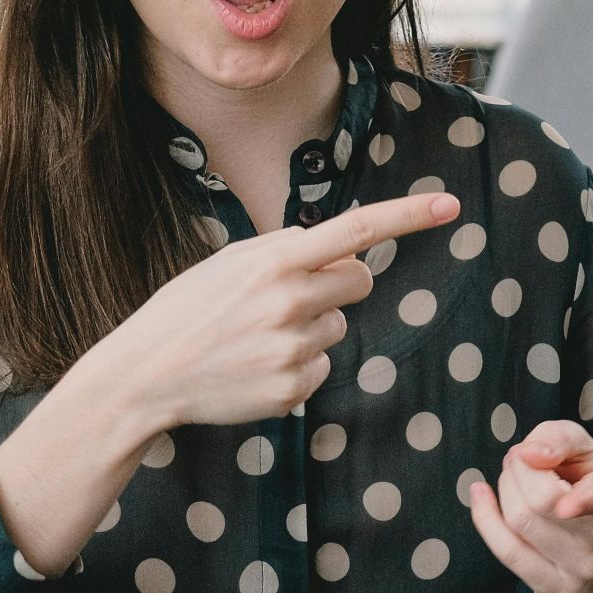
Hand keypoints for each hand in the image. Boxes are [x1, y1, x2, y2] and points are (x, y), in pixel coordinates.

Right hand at [109, 193, 460, 429]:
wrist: (142, 378)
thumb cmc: (187, 310)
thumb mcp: (230, 262)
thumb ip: (287, 249)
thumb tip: (342, 250)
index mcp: (276, 260)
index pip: (358, 229)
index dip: (409, 215)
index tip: (450, 204)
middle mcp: (292, 301)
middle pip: (360, 281)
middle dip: (340, 283)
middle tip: (290, 296)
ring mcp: (294, 349)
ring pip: (338, 326)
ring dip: (311, 326)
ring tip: (255, 336)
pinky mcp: (294, 389)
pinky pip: (322, 366)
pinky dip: (299, 364)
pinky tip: (255, 366)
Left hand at [469, 420, 592, 592]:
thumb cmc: (587, 479)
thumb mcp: (583, 447)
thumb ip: (560, 438)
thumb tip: (529, 454)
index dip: (586, 501)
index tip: (566, 506)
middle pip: (541, 500)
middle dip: (519, 469)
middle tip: (521, 457)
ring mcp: (580, 568)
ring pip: (520, 521)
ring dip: (505, 488)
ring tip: (514, 476)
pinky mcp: (552, 586)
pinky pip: (507, 551)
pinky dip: (485, 519)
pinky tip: (480, 494)